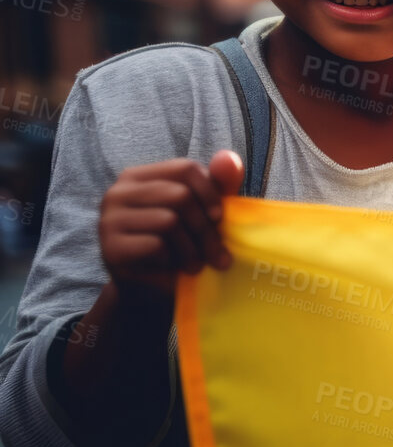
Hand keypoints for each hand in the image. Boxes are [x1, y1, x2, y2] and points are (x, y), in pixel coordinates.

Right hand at [98, 151, 244, 294]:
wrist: (153, 288)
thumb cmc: (181, 244)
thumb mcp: (203, 211)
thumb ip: (219, 184)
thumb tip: (229, 158)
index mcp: (139, 177)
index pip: (185, 168)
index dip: (211, 193)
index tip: (220, 218)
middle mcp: (117, 192)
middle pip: (180, 196)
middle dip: (206, 228)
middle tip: (216, 253)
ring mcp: (108, 220)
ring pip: (169, 221)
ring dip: (193, 249)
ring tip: (196, 264)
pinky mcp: (110, 248)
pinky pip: (156, 246)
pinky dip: (173, 261)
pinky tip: (172, 268)